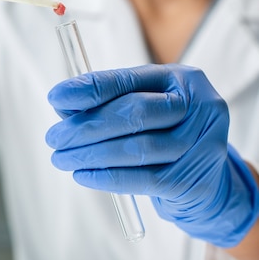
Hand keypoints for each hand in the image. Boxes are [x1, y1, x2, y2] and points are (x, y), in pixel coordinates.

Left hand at [46, 64, 258, 246]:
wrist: (206, 179)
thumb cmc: (165, 134)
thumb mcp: (144, 106)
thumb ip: (109, 101)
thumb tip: (63, 104)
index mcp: (184, 79)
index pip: (130, 80)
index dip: (90, 88)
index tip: (56, 97)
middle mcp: (200, 107)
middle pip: (134, 113)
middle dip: (86, 126)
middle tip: (54, 138)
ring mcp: (201, 145)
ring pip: (136, 149)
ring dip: (91, 154)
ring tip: (62, 158)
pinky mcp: (193, 180)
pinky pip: (142, 179)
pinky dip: (107, 177)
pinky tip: (83, 175)